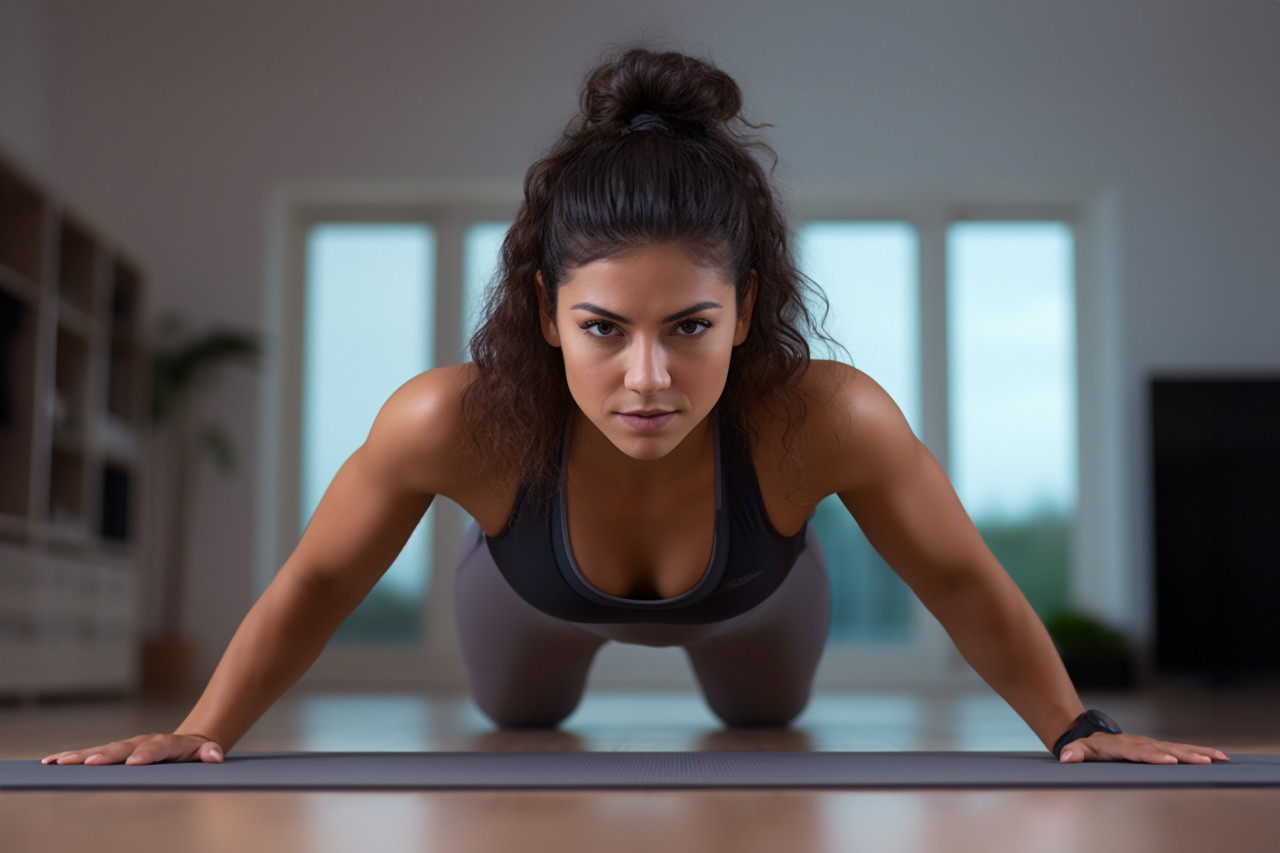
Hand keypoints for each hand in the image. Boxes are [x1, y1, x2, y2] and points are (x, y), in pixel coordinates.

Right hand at [41, 733, 224, 765]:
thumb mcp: (206, 752)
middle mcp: (142, 742)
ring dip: (79, 757)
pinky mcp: (113, 752)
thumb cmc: (194, 752)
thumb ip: (209, 753)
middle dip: (105, 756)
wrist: (186, 742)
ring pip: (101, 750)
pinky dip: (71, 757)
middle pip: (122, 748)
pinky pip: (90, 754)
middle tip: (88, 763)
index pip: (156, 748)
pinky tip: (50, 762)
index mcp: (166, 744)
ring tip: (58, 763)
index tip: (134, 763)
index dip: (146, 755)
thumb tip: (216, 755)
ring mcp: (126, 746)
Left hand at [1058, 732, 1229, 763]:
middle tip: (1203, 761)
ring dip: (1199, 753)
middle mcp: (1141, 743)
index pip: (1139, 752)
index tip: (1169, 760)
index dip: (1153, 756)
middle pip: (1164, 749)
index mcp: (1123, 746)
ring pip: (1178, 748)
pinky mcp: (1161, 748)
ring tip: (1220, 759)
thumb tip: (1065, 756)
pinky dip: (1201, 752)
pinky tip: (1219, 757)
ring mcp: (1153, 744)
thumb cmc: (1088, 747)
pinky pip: (1182, 750)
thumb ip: (1073, 752)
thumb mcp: (1078, 749)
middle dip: (1184, 755)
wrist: (1093, 735)